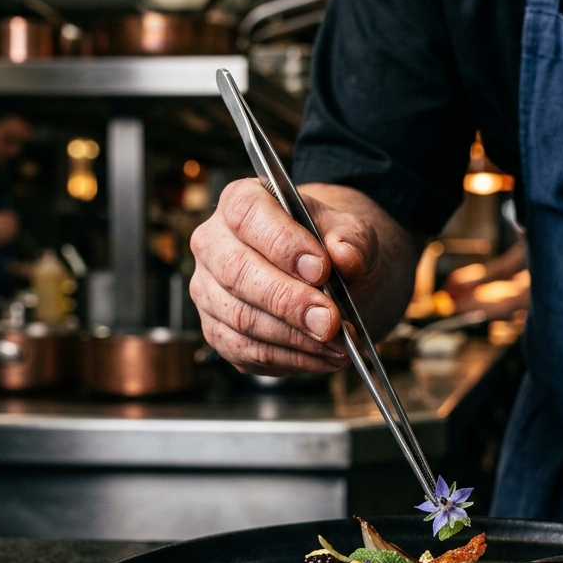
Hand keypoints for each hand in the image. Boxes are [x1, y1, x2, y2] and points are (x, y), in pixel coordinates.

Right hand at [189, 179, 389, 374]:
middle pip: (237, 273)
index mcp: (241, 202)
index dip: (282, 243)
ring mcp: (210, 291)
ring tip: (339, 344)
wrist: (324, 276)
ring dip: (296, 338)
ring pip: (242, 319)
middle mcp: (214, 245)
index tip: (320, 269)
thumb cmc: (329, 247)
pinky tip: (324, 357)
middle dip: (290, 302)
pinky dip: (291, 360)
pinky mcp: (219, 331)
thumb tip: (346, 256)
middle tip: (331, 321)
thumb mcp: (351, 233)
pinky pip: (247, 352)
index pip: (247, 214)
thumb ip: (352, 240)